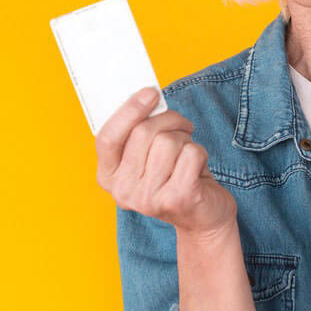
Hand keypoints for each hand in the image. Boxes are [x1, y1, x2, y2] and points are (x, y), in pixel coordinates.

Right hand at [95, 86, 238, 238]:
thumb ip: (139, 133)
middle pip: (143, 132)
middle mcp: (123, 191)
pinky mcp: (177, 199)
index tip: (150, 92)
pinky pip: (192, 153)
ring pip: (169, 141)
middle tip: (183, 126)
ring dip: (186, 140)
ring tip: (187, 156)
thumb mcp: (149, 158)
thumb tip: (147, 96)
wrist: (202, 218)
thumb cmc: (175, 178)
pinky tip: (198, 170)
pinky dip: (201, 153)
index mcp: (108, 176)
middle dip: (170, 120)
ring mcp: (148, 198)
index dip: (129, 111)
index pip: (107, 137)